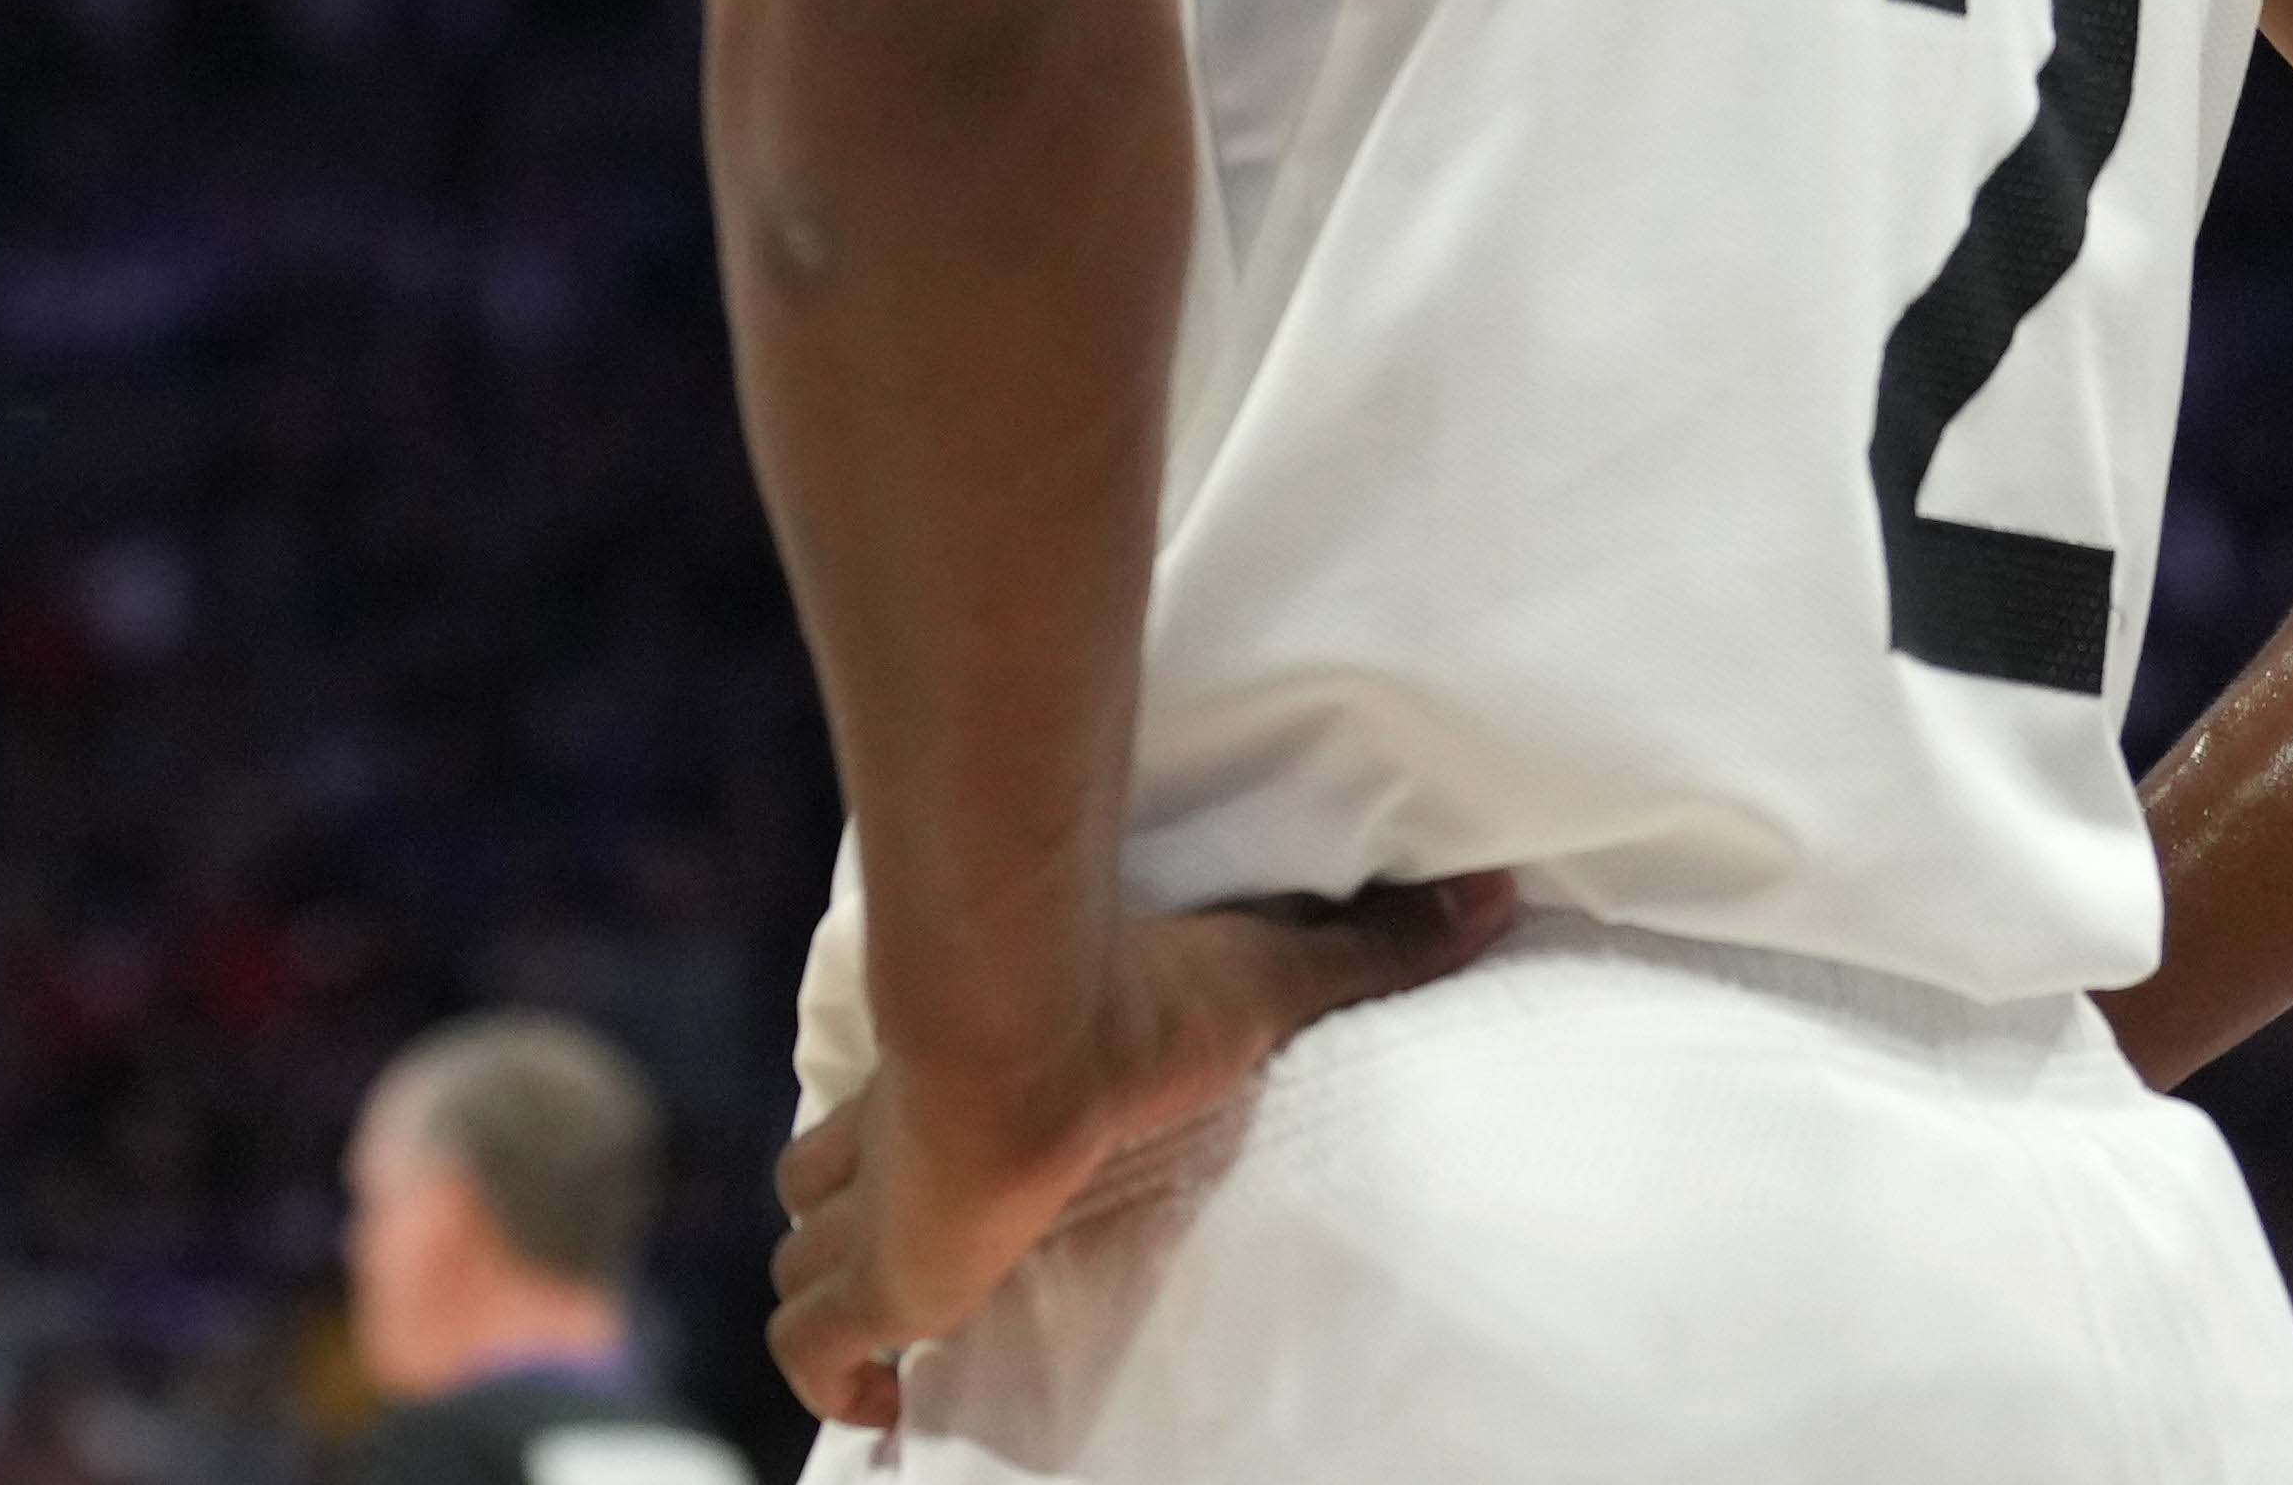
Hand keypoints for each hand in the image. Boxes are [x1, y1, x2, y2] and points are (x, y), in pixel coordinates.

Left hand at [769, 880, 1512, 1432]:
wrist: (1034, 1027)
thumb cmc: (1136, 1000)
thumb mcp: (1269, 977)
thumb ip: (1365, 947)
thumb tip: (1491, 892)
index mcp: (969, 1076)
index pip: (898, 1114)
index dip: (897, 1147)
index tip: (941, 1172)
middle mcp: (905, 1143)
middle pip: (824, 1184)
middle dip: (851, 1218)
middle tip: (911, 1256)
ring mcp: (880, 1214)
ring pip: (802, 1260)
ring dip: (834, 1290)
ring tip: (889, 1331)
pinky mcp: (876, 1279)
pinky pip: (809, 1349)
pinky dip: (831, 1376)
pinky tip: (875, 1401)